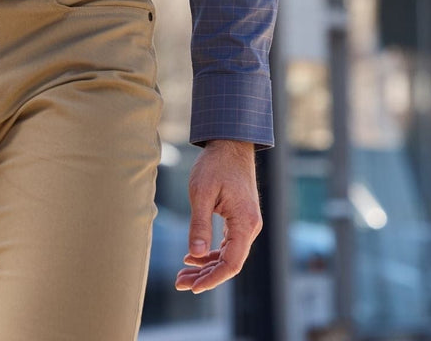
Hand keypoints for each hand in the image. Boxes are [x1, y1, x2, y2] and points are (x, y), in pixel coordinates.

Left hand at [175, 139, 260, 293]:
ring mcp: (247, 224)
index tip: (193, 287)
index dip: (212, 279)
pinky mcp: (240, 220)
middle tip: (179, 282)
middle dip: (204, 275)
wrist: (230, 144)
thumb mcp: (202, 192)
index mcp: (245, 223)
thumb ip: (199, 224)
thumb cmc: (216, 165)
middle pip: (229, 263)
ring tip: (182, 273)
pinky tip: (192, 256)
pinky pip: (227, 244)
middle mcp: (250, 227)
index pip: (231, 263)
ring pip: (227, 255)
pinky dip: (210, 252)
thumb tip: (193, 254)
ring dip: (205, 266)